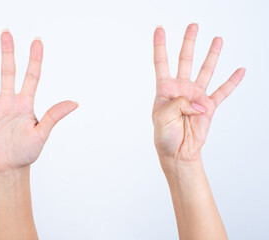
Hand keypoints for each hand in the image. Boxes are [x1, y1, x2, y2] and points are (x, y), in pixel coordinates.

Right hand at [0, 30, 77, 172]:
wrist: (10, 167)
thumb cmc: (28, 151)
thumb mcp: (42, 133)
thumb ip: (54, 116)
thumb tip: (75, 102)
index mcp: (25, 103)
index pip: (31, 76)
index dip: (35, 58)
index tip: (37, 41)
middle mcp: (9, 101)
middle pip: (8, 72)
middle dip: (7, 52)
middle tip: (6, 33)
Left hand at [152, 24, 244, 165]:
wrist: (178, 152)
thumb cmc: (164, 135)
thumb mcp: (163, 117)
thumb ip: (178, 103)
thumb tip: (198, 101)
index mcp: (165, 89)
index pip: (161, 63)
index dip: (160, 46)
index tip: (159, 29)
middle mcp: (181, 88)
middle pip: (185, 60)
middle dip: (189, 42)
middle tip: (193, 26)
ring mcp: (196, 96)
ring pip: (206, 70)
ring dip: (212, 55)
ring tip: (217, 39)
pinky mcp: (209, 106)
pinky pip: (223, 91)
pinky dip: (232, 81)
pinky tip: (240, 70)